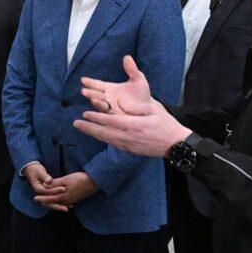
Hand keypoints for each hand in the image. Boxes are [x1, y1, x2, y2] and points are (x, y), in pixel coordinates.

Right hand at [22, 162, 66, 209]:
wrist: (32, 171)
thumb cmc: (36, 170)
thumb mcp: (40, 172)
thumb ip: (45, 176)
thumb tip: (49, 181)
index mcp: (38, 188)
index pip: (47, 191)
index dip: (55, 190)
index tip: (64, 188)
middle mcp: (40, 194)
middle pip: (49, 202)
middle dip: (58, 205)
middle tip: (66, 208)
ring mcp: (44, 196)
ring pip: (52, 203)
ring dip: (60, 206)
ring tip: (70, 206)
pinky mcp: (48, 195)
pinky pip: (54, 201)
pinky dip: (60, 203)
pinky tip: (69, 204)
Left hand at [34, 172, 98, 210]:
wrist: (94, 182)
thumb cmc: (79, 179)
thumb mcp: (65, 180)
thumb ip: (55, 183)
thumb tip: (45, 186)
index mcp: (63, 196)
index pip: (50, 199)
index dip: (42, 198)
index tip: (35, 198)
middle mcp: (67, 200)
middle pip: (54, 202)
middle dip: (46, 201)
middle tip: (39, 200)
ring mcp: (72, 200)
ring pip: (59, 202)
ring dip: (53, 201)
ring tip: (47, 199)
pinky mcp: (75, 198)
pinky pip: (65, 202)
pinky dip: (60, 201)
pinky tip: (59, 200)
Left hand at [74, 97, 191, 158]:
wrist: (176, 145)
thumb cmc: (166, 124)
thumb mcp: (153, 110)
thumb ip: (135, 106)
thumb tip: (119, 102)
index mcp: (134, 125)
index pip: (110, 121)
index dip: (96, 118)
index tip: (84, 114)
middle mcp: (129, 137)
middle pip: (103, 133)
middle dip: (88, 128)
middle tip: (75, 124)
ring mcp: (129, 146)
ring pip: (106, 140)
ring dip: (92, 134)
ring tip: (81, 128)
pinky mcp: (130, 150)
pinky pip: (113, 144)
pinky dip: (102, 139)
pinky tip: (96, 135)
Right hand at [80, 55, 153, 115]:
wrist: (149, 109)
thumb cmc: (142, 94)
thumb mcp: (138, 80)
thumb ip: (132, 70)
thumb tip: (127, 57)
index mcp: (110, 88)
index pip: (97, 84)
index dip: (90, 82)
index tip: (83, 79)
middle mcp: (108, 98)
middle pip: (96, 95)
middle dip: (90, 93)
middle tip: (84, 91)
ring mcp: (110, 108)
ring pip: (100, 106)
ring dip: (96, 103)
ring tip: (94, 99)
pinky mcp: (115, 118)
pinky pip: (108, 116)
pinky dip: (104, 113)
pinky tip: (103, 111)